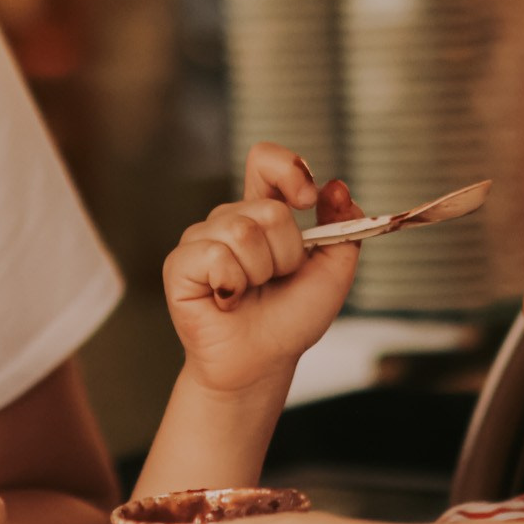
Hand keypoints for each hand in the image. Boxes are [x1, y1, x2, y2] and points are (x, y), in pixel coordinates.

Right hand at [164, 143, 362, 396]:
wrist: (263, 362)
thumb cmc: (291, 319)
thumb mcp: (333, 271)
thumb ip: (343, 227)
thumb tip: (337, 186)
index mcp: (262, 212)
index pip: (266, 161)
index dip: (288, 169)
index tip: (308, 199)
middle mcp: (229, 220)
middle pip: (269, 211)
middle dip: (287, 254)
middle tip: (276, 281)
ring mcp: (201, 240)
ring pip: (242, 233)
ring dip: (261, 273)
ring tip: (251, 293)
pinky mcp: (180, 265)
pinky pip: (214, 257)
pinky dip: (232, 285)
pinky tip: (227, 301)